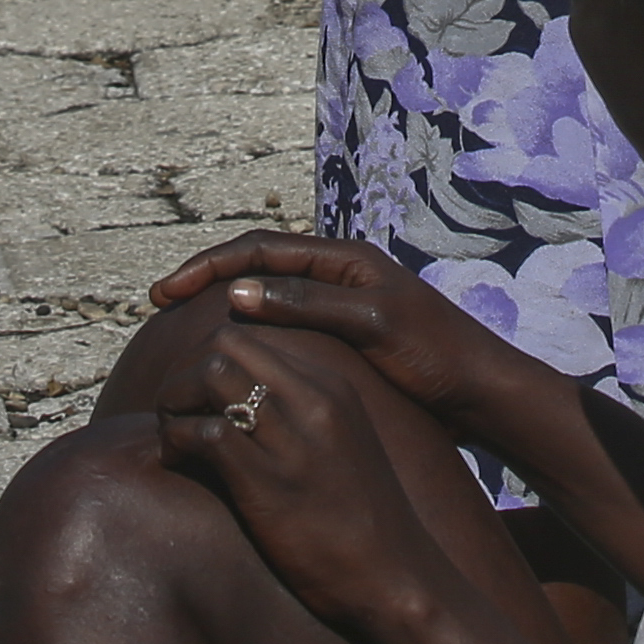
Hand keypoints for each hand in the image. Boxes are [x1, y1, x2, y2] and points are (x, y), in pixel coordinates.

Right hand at [148, 235, 527, 430]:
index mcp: (346, 260)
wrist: (483, 393)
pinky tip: (233, 366)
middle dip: (207, 281)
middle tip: (160, 306)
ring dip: (226, 308)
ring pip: (269, 298)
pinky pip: (287, 328)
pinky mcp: (347, 340)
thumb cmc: (436, 357)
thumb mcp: (373, 328)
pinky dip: (253, 337)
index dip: (209, 267)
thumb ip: (310, 308)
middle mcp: (341, 276)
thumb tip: (238, 296)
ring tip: (183, 333)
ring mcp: (343, 307)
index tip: (165, 293)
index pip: (260, 250)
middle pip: (258, 267)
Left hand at [155, 325, 459, 635]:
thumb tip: (238, 406)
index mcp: (332, 387)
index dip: (207, 358)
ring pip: (210, 375)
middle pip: (226, 342)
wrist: (395, 577)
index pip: (252, 337)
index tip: (194, 393)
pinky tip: (175, 461)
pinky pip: (206, 432)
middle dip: (185, 370)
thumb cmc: (362, 522)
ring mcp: (292, 440)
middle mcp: (313, 401)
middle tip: (175, 410)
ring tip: (173, 435)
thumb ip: (300, 415)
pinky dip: (177, 440)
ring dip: (175, 399)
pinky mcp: (269, 482)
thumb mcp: (341, 446)